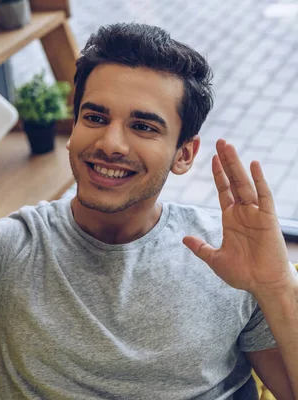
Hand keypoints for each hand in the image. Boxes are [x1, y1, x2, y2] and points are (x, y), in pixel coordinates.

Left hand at [183, 139, 292, 295]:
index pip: (224, 190)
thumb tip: (185, 239)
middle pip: (234, 181)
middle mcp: (244, 212)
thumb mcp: (214, 258)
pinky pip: (263, 196)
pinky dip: (259, 180)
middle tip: (221, 142)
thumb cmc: (243, 273)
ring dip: (237, 164)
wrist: (262, 285)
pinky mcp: (268, 219)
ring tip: (229, 146)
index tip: (212, 158)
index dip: (218, 174)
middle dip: (227, 162)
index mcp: (231, 218)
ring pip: (245, 183)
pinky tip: (253, 164)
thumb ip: (200, 247)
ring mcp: (256, 214)